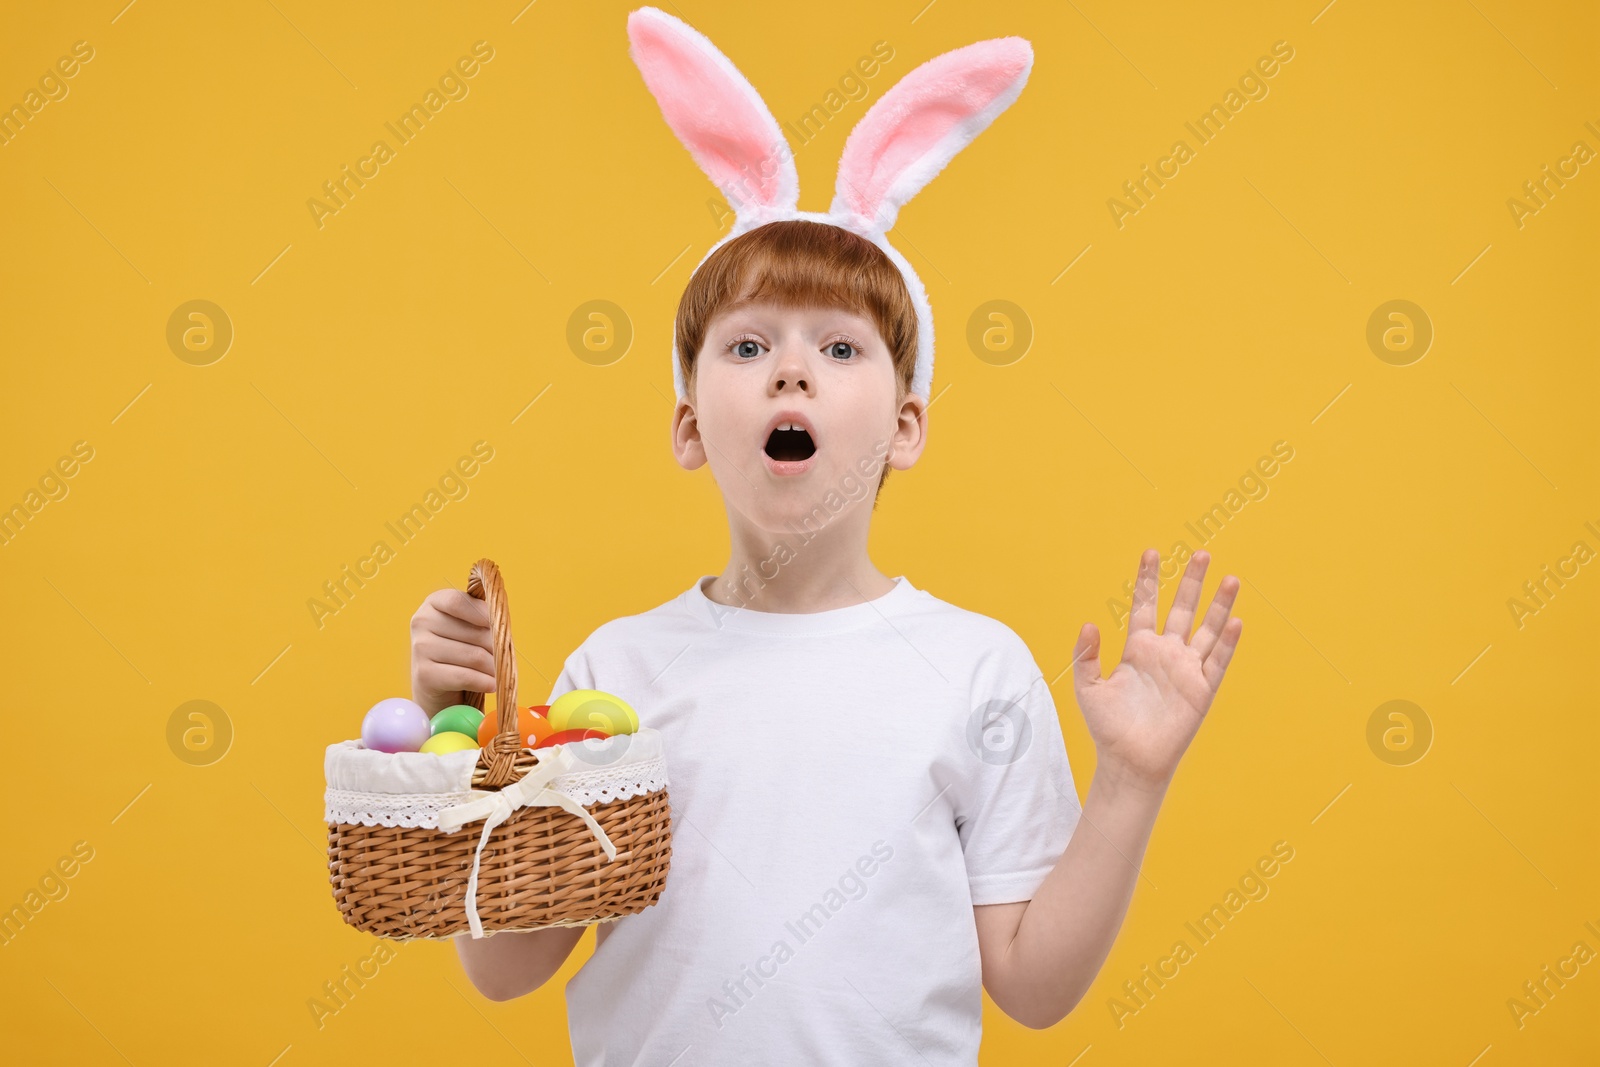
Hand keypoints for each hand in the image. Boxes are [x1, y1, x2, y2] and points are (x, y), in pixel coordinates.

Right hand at [410, 589, 497, 714]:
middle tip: (505, 658)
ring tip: (500, 673)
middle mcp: (422, 621)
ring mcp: (420, 647)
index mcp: (434, 602)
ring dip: (494, 668)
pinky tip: (493, 685)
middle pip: (474, 633)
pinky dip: (484, 682)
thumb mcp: (469, 625)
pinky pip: (465, 677)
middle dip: (497, 648)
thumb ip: (483, 618)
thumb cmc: (460, 648)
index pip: (458, 602)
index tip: (499, 625)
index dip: (483, 613)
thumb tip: (502, 626)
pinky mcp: (424, 674)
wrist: (436, 684)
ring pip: (474, 656)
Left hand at [1072, 549, 1242, 792]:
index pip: (1146, 605)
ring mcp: (1186, 670)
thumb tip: (1088, 624)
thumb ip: (1086, 655)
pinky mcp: (1202, 690)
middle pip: (1182, 609)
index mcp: (1138, 649)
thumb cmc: (1108, 727)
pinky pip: (1218, 662)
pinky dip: (1227, 642)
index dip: (1149, 580)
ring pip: (1207, 630)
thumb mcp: (1088, 688)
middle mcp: (1166, 654)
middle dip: (1191, 582)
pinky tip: (1235, 620)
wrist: (1129, 761)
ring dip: (1219, 606)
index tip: (1152, 552)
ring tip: (1230, 578)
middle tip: (1201, 553)